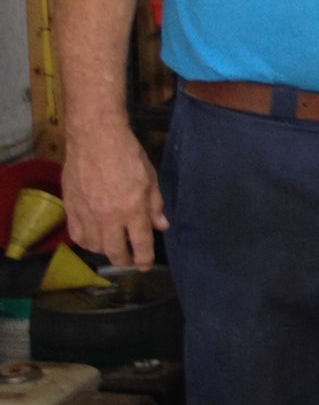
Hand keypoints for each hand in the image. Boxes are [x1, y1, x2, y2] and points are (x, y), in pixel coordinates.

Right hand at [61, 124, 167, 269]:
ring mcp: (87, 214)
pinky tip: (93, 239)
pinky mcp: (70, 208)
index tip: (145, 265)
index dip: (144, 258)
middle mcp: (108, 217)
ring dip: (105, 251)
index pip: (140, 243)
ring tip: (112, 248)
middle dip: (124, 260)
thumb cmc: (128, 154)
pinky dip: (86, 242)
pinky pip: (77, 235)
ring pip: (94, 246)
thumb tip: (161, 226)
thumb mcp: (151, 178)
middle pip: (115, 251)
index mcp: (132, 209)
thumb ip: (155, 205)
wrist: (95, 138)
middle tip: (129, 262)